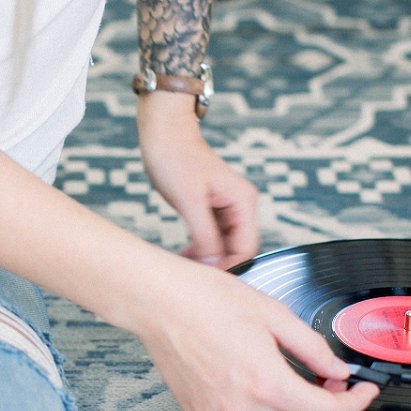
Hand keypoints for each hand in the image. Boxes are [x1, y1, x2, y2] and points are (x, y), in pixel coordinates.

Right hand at [130, 257, 379, 410]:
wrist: (159, 302)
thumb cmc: (205, 299)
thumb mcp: (274, 313)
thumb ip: (312, 347)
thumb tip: (336, 370)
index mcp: (264, 381)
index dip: (354, 403)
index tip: (361, 391)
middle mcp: (241, 409)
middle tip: (333, 392)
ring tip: (301, 398)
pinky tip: (270, 401)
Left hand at [137, 91, 258, 268]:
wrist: (164, 132)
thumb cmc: (175, 158)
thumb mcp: (188, 201)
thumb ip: (205, 235)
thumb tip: (215, 263)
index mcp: (243, 201)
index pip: (246, 248)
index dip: (228, 267)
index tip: (205, 279)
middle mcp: (242, 204)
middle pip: (239, 248)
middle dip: (219, 264)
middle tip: (194, 276)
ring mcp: (229, 206)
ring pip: (226, 243)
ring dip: (209, 257)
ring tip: (187, 265)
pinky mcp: (214, 207)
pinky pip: (215, 235)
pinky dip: (203, 247)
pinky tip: (187, 253)